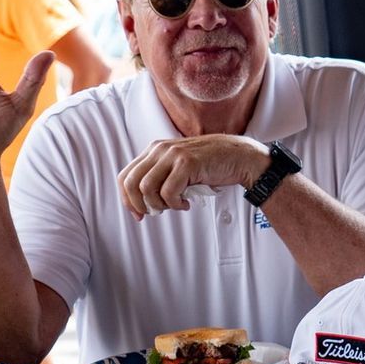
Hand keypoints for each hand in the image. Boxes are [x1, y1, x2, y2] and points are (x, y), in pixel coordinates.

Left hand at [117, 136, 267, 220]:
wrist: (239, 157)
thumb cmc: (209, 166)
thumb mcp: (178, 168)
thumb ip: (160, 178)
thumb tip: (142, 204)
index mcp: (155, 149)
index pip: (125, 175)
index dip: (127, 199)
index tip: (139, 214)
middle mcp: (160, 149)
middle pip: (131, 183)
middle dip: (139, 204)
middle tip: (154, 213)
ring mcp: (173, 154)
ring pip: (147, 188)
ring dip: (159, 205)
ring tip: (175, 206)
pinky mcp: (186, 163)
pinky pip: (168, 193)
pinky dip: (175, 205)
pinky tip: (186, 204)